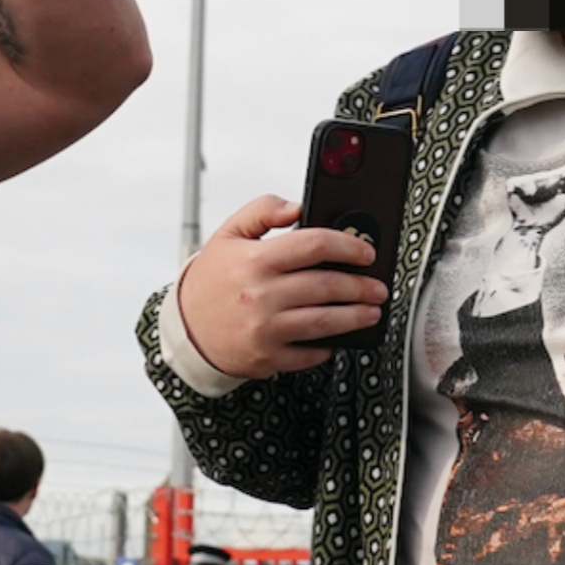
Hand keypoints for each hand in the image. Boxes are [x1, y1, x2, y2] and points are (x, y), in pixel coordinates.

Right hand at [175, 195, 387, 377]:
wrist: (187, 328)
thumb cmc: (213, 279)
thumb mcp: (230, 233)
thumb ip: (263, 209)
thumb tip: (298, 206)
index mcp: (255, 260)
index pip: (313, 245)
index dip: (347, 246)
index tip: (366, 252)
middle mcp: (260, 295)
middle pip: (326, 286)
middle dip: (361, 286)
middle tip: (378, 286)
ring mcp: (265, 329)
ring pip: (324, 322)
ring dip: (356, 317)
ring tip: (372, 312)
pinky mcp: (267, 357)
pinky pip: (308, 354)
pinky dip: (327, 347)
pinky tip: (336, 338)